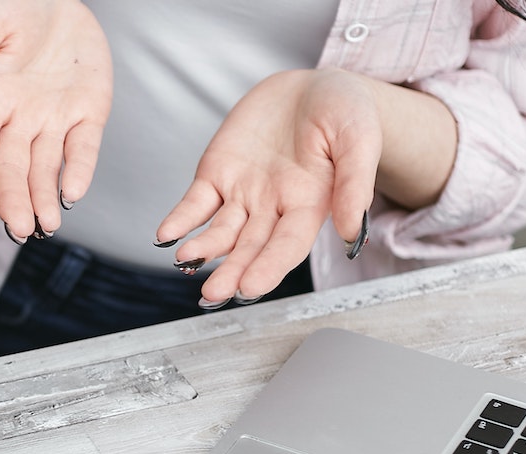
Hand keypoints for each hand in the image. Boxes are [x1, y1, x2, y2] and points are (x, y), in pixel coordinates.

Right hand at [0, 0, 111, 241]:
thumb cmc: (12, 5)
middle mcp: (17, 118)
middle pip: (10, 171)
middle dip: (13, 204)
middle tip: (20, 231)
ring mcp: (53, 118)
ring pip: (44, 169)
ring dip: (43, 201)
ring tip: (46, 226)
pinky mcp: (88, 113)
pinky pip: (83, 148)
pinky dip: (78, 171)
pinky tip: (72, 194)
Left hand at [156, 69, 382, 307]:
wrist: (313, 87)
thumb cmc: (345, 113)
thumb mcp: (359, 139)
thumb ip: (355, 184)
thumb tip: (350, 232)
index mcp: (310, 205)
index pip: (287, 245)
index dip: (269, 267)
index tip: (250, 287)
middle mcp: (273, 207)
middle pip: (250, 247)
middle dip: (232, 271)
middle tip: (214, 294)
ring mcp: (243, 194)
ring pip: (220, 231)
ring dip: (204, 249)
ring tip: (186, 260)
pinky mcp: (218, 175)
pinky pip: (195, 204)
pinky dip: (180, 220)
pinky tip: (166, 235)